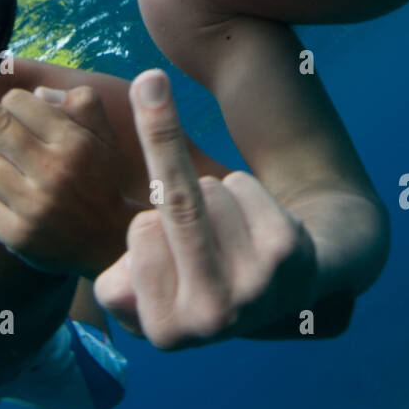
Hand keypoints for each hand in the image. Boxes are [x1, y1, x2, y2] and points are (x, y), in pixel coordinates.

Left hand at [0, 59, 132, 277]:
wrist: (110, 244)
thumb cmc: (101, 179)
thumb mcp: (105, 135)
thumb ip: (81, 103)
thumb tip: (38, 95)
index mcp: (74, 143)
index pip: (19, 102)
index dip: (13, 103)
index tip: (14, 108)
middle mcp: (53, 171)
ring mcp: (32, 206)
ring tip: (13, 173)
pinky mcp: (15, 235)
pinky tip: (11, 201)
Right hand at [94, 70, 317, 348]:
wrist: (294, 290)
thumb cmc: (201, 276)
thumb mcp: (149, 288)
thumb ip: (114, 270)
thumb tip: (117, 230)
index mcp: (167, 331)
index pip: (138, 236)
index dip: (144, 225)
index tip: (154, 238)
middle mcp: (211, 320)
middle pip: (175, 205)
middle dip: (159, 132)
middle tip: (148, 78)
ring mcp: (255, 287)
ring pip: (209, 190)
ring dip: (214, 195)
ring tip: (230, 234)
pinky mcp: (287, 254)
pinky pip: (242, 187)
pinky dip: (245, 190)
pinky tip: (258, 226)